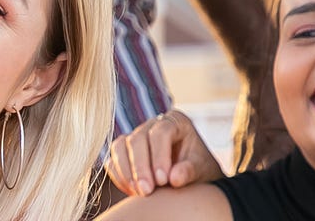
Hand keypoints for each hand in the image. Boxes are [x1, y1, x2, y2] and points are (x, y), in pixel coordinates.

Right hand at [105, 108, 223, 196]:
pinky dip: (120, 177)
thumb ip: (190, 171)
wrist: (192, 175)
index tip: (163, 180)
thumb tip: (174, 178)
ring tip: (139, 192)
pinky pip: (113, 161)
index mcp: (175, 121)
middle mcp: (153, 124)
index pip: (160, 132)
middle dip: (140, 167)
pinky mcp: (124, 152)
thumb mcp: (201, 168)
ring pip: (120, 147)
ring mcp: (136, 136)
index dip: (159, 156)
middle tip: (147, 191)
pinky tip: (133, 191)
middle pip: (137, 139)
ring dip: (127, 172)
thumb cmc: (199, 167)